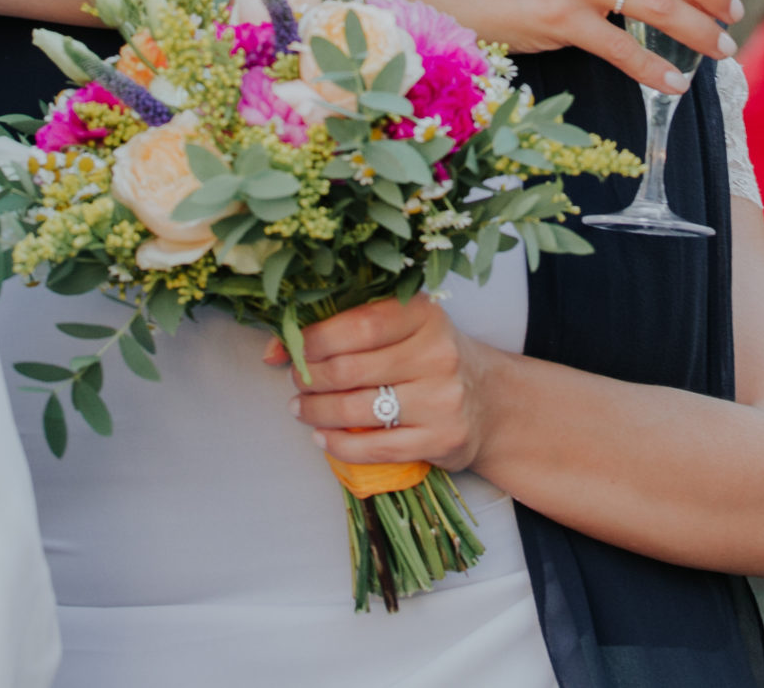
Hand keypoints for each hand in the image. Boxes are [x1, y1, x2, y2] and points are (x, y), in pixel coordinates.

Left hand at [268, 295, 499, 470]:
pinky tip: (323, 436)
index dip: (314, 339)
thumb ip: (344, 329)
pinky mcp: (442, 438)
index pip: (360, 324)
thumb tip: (274, 349)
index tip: (291, 349)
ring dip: (315, 412)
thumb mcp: (401, 329)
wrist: (488, 400)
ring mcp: (443, 399)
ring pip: (356, 410)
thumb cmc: (430, 358)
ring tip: (303, 409)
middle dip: (309, 379)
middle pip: (349, 369)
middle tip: (299, 382)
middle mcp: (439, 353)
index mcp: (426, 315)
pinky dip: (337, 444)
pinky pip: (372, 448)